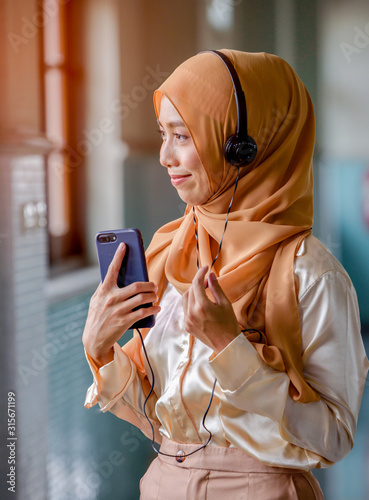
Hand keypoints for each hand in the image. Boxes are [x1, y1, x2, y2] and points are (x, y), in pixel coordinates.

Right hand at [82, 243, 160, 367]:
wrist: (94, 339)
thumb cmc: (97, 316)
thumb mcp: (96, 300)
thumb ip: (105, 287)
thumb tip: (114, 274)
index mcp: (104, 290)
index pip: (111, 269)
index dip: (118, 256)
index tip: (124, 245)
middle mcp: (112, 299)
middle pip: (136, 286)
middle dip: (149, 285)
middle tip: (154, 285)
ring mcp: (119, 310)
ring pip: (142, 298)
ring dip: (152, 296)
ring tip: (155, 295)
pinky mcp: (125, 321)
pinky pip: (144, 312)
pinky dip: (153, 309)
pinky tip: (157, 307)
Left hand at [182, 266, 240, 353]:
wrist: (226, 344)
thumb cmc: (229, 324)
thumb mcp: (225, 303)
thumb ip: (216, 287)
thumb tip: (211, 275)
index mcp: (202, 306)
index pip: (197, 283)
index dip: (201, 273)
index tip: (206, 267)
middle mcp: (191, 313)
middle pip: (190, 290)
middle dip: (198, 283)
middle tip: (208, 282)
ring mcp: (187, 320)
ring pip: (185, 298)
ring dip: (193, 292)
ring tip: (203, 292)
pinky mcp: (186, 326)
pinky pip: (185, 309)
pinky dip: (191, 303)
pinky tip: (200, 304)